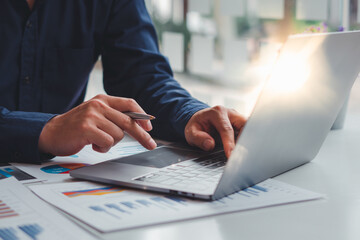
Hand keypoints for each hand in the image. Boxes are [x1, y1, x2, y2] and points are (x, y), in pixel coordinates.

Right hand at [38, 94, 156, 155]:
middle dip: (142, 135)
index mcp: (103, 99)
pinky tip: (93, 144)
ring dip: (111, 143)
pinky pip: (108, 142)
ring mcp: (92, 115)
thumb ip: (114, 116)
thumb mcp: (97, 115)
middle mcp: (99, 105)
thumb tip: (139, 124)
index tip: (150, 127)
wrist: (51, 132)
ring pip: (118, 135)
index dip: (142, 116)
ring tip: (98, 140)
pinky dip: (103, 147)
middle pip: (129, 121)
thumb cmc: (78, 126)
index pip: (129, 103)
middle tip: (151, 145)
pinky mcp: (86, 128)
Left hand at [184, 106, 246, 157]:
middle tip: (241, 154)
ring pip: (249, 127)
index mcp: (217, 112)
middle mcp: (230, 113)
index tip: (230, 155)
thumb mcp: (190, 132)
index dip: (229, 143)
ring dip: (248, 140)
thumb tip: (210, 145)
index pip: (227, 129)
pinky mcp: (241, 123)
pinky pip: (248, 130)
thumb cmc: (197, 125)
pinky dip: (247, 140)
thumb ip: (198, 138)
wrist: (200, 119)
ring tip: (243, 153)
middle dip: (245, 138)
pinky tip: (244, 150)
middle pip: (244, 124)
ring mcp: (237, 117)